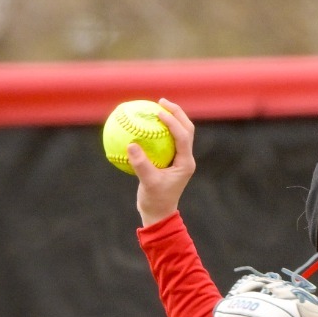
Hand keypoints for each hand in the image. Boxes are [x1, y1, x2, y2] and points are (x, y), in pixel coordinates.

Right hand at [133, 98, 196, 226]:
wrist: (159, 214)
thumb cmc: (155, 201)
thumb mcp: (147, 184)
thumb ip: (141, 164)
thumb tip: (131, 145)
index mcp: (185, 163)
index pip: (183, 136)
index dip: (172, 121)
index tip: (158, 112)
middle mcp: (185, 158)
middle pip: (186, 129)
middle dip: (176, 113)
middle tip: (160, 102)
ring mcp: (179, 159)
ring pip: (178, 133)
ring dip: (170, 119)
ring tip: (154, 107)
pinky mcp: (170, 161)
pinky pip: (165, 140)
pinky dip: (157, 130)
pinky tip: (143, 123)